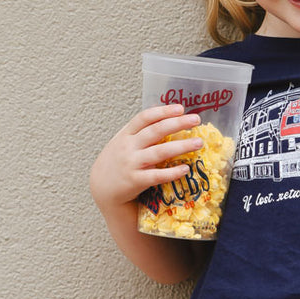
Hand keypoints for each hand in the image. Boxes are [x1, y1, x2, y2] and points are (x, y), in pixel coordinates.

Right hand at [90, 103, 204, 214]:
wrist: (101, 190)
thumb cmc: (115, 164)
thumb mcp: (121, 143)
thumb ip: (138, 131)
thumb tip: (161, 115)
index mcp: (125, 135)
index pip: (145, 118)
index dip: (163, 111)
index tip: (180, 108)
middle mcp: (128, 147)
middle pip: (156, 131)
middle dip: (178, 123)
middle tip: (196, 119)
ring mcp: (131, 164)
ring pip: (160, 152)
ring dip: (181, 146)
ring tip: (198, 142)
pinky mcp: (135, 181)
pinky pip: (157, 176)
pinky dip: (172, 172)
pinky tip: (185, 169)